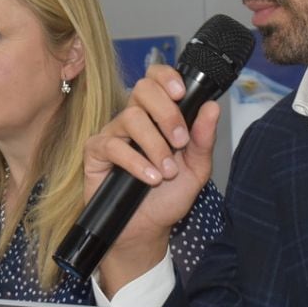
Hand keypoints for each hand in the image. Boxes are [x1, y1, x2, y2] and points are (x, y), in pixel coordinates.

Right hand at [84, 64, 220, 292]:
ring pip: (130, 118)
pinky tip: (150, 178)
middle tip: (180, 141)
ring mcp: (113, 134)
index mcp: (157, 115)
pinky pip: (112, 145)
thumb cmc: (168, 197)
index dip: (166, 77)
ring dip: (155, 145)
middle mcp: (133, 119)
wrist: (147, 230)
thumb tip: (212, 107)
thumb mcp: (196, 170)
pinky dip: (136, 162)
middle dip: (166, 113)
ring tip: (166, 172)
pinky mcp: (95, 152)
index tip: (182, 94)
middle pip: (142, 89)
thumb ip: (203, 139)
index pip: (155, 78)